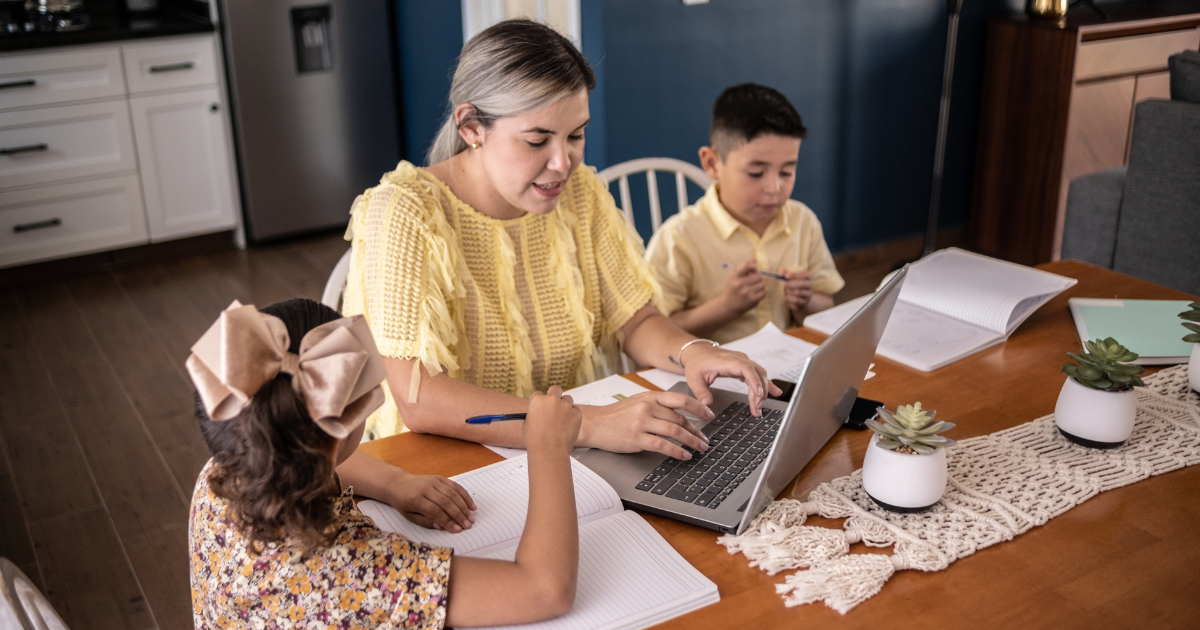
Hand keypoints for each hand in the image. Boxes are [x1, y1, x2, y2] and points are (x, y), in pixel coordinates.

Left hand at [389, 472, 476, 531]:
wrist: (398, 484)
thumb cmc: (403, 503)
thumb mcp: (409, 516)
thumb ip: (426, 522)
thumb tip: (442, 527)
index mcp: (416, 499)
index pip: (435, 511)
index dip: (448, 521)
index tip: (458, 529)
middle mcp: (426, 488)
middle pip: (446, 502)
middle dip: (459, 515)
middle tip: (468, 525)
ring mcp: (434, 481)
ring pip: (453, 493)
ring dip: (464, 506)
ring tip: (471, 518)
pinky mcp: (440, 478)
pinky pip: (455, 486)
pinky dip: (464, 495)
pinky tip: (471, 505)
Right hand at [524, 386, 582, 457]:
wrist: (549, 452)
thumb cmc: (536, 441)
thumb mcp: (527, 425)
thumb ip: (533, 414)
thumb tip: (538, 412)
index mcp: (537, 401)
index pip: (539, 394)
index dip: (541, 401)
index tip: (543, 406)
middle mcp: (551, 400)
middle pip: (555, 389)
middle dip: (555, 395)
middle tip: (555, 404)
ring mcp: (565, 406)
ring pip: (568, 399)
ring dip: (565, 406)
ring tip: (562, 420)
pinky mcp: (576, 413)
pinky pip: (576, 410)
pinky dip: (573, 416)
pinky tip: (568, 426)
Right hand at [579, 391, 711, 459]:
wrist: (595, 423)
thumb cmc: (617, 415)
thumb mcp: (638, 402)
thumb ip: (658, 405)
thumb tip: (680, 416)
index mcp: (650, 397)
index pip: (681, 400)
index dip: (698, 408)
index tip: (710, 415)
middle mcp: (647, 407)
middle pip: (680, 419)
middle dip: (696, 431)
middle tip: (705, 440)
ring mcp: (642, 422)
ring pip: (675, 432)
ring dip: (691, 442)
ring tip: (699, 448)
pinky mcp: (636, 438)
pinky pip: (663, 445)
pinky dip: (677, 452)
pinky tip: (684, 456)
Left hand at [681, 342, 781, 416]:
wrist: (696, 351)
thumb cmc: (696, 362)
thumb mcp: (694, 379)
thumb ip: (701, 393)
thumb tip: (707, 406)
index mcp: (727, 361)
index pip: (746, 369)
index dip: (754, 381)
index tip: (759, 394)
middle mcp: (738, 359)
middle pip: (756, 373)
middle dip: (760, 392)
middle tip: (757, 409)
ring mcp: (743, 362)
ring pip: (760, 375)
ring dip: (762, 391)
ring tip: (759, 408)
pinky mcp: (744, 366)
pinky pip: (758, 375)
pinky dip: (766, 384)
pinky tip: (776, 392)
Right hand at [721, 260, 766, 313]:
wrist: (729, 305)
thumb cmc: (733, 288)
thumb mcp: (734, 276)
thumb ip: (743, 267)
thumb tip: (755, 260)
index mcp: (735, 277)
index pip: (746, 266)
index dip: (753, 265)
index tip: (754, 268)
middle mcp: (740, 284)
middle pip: (758, 275)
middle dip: (758, 277)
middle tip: (754, 280)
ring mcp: (746, 292)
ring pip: (763, 284)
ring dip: (760, 284)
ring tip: (755, 287)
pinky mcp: (752, 300)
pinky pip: (764, 292)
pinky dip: (762, 292)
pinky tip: (756, 292)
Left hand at [782, 269, 814, 317]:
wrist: (802, 300)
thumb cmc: (796, 286)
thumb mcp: (793, 279)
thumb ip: (787, 274)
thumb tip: (782, 269)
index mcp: (809, 278)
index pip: (805, 274)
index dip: (795, 275)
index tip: (786, 276)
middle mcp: (810, 286)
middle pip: (801, 284)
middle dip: (790, 283)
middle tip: (784, 284)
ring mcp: (808, 295)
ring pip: (798, 292)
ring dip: (790, 291)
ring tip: (787, 290)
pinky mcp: (804, 302)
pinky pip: (796, 300)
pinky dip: (789, 298)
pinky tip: (788, 296)